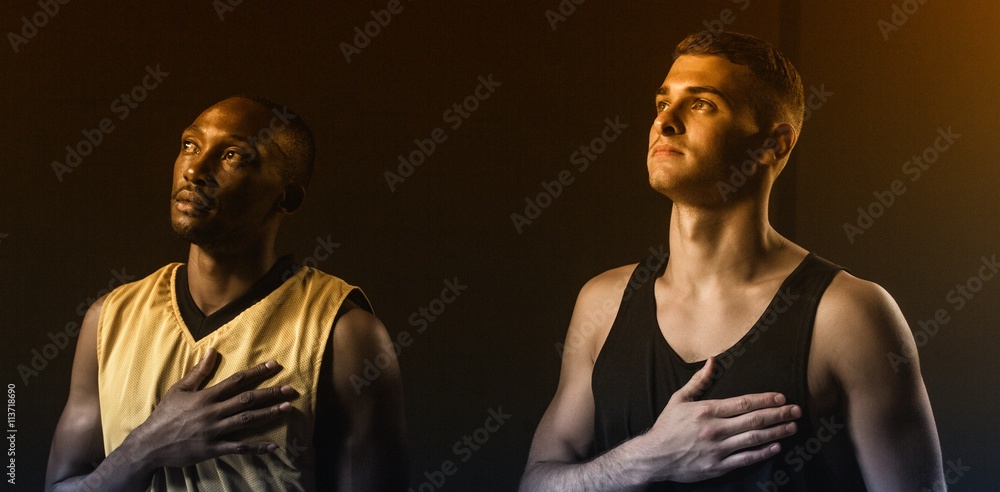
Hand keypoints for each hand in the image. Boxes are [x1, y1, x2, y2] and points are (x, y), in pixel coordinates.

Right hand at [128, 348, 298, 468]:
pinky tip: (273, 446)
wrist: (149, 444)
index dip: (257, 372)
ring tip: (287, 408)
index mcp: (206, 396)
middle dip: (270, 393)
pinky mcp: (213, 448)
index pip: (237, 380)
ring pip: (246, 421)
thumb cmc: (164, 415)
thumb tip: (212, 352)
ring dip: (268, 414)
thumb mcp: (179, 390)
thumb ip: (198, 372)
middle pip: (247, 400)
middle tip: (291, 389)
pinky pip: (238, 447)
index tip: (275, 365)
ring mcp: (214, 431)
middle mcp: (212, 412)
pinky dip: (256, 447)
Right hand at [637, 357, 800, 482]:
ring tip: (792, 426)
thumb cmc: (667, 427)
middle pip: (754, 420)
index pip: (744, 403)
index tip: (781, 397)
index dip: (765, 399)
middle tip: (796, 410)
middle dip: (779, 414)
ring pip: (754, 439)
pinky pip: (746, 459)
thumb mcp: (679, 399)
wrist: (653, 457)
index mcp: (707, 411)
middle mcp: (715, 429)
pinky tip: (776, 446)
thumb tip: (712, 361)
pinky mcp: (718, 466)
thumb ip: (699, 381)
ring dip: (776, 432)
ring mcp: (718, 449)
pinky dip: (763, 453)